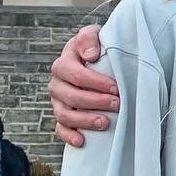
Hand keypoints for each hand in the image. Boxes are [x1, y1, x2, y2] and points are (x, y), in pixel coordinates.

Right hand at [50, 25, 116, 146]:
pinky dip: (69, 136)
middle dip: (95, 102)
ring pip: (64, 115)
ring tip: (106, 123)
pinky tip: (82, 141)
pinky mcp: (62, 116)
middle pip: (71, 96)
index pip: (75, 75)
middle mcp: (58, 83)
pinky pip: (60, 129)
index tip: (116, 87)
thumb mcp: (95, 34)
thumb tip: (90, 55)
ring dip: (85, 120)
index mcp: (64, 63)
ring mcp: (58, 101)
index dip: (96, 83)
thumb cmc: (98, 47)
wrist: (98, 59)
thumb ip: (89, 38)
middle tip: (117, 104)